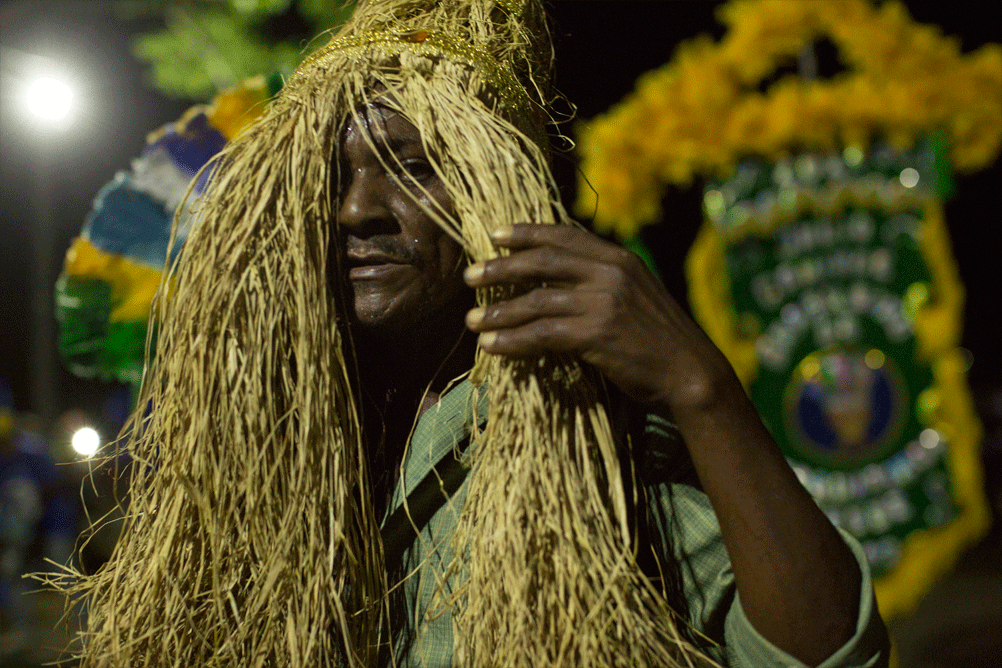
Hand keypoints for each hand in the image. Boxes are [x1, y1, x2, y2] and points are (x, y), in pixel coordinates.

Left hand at [462, 223, 735, 409]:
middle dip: (501, 267)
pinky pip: (542, 334)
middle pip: (542, 262)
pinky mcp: (597, 334)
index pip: (564, 236)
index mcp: (619, 258)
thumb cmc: (660, 339)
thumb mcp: (637, 295)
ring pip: (536, 301)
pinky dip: (512, 340)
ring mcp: (603, 302)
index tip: (495, 234)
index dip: (527, 233)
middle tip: (469, 275)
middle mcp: (610, 273)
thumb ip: (603, 282)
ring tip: (470, 321)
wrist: (691, 371)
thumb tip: (560, 282)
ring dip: (498, 312)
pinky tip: (492, 347)